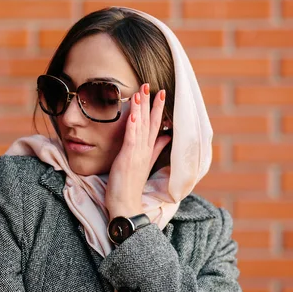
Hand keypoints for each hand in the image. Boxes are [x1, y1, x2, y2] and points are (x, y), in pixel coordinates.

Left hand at [105, 83, 171, 219]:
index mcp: (148, 151)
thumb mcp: (144, 164)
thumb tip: (166, 136)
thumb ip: (156, 149)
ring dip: (142, 109)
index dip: (157, 109)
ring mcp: (138, 154)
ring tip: (142, 92)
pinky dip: (133, 125)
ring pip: (141, 126)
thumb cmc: (130, 186)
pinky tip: (133, 113)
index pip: (155, 126)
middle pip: (150, 122)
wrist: (126, 206)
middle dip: (152, 103)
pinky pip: (132, 138)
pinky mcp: (128, 158)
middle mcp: (145, 150)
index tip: (160, 93)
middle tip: (152, 85)